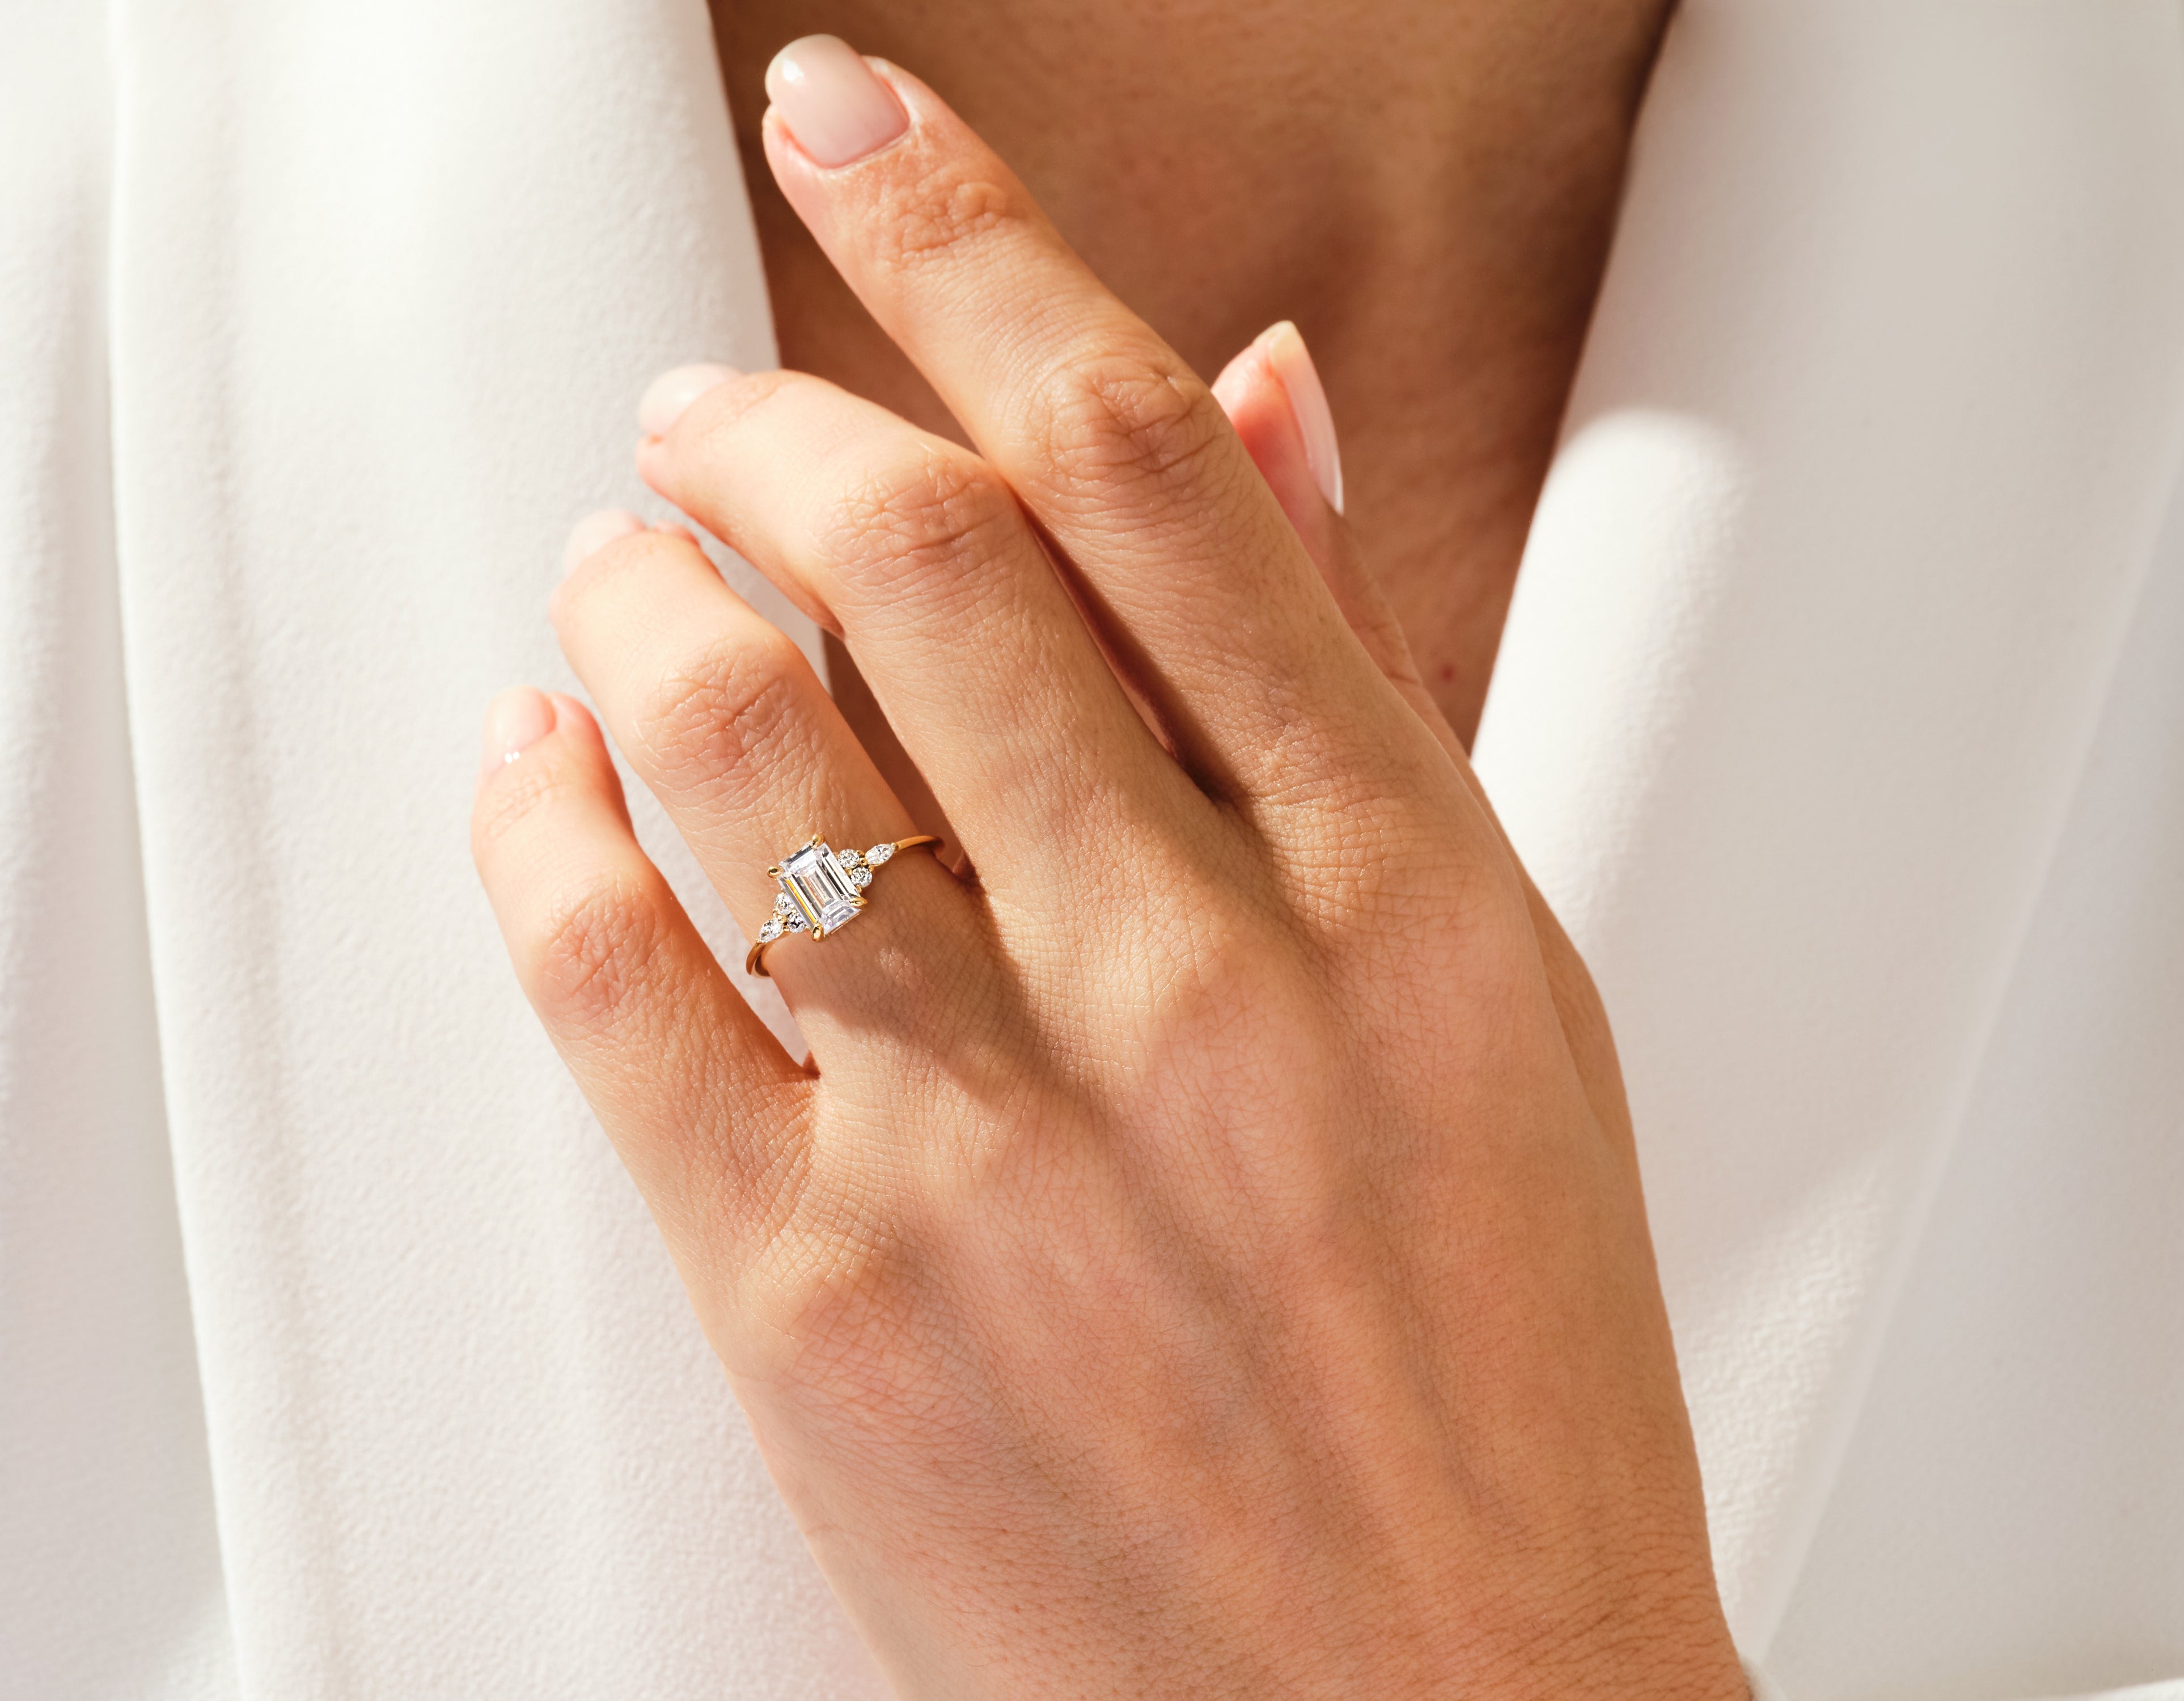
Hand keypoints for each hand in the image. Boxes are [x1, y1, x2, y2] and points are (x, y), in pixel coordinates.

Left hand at [473, 36, 1743, 1700]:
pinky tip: (536, 760)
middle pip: (910, 549)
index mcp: (1403, 884)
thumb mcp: (1498, 999)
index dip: (977, 242)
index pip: (1148, 460)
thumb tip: (1258, 409)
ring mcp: (1008, 1142)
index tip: (868, 134)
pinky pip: (615, 966)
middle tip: (704, 412)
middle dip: (757, 418)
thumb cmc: (1495, 1372)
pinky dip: (536, 811)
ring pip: (734, 722)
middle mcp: (1206, 981)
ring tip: (618, 569)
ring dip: (630, 587)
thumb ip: (1350, 690)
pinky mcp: (827, 1300)